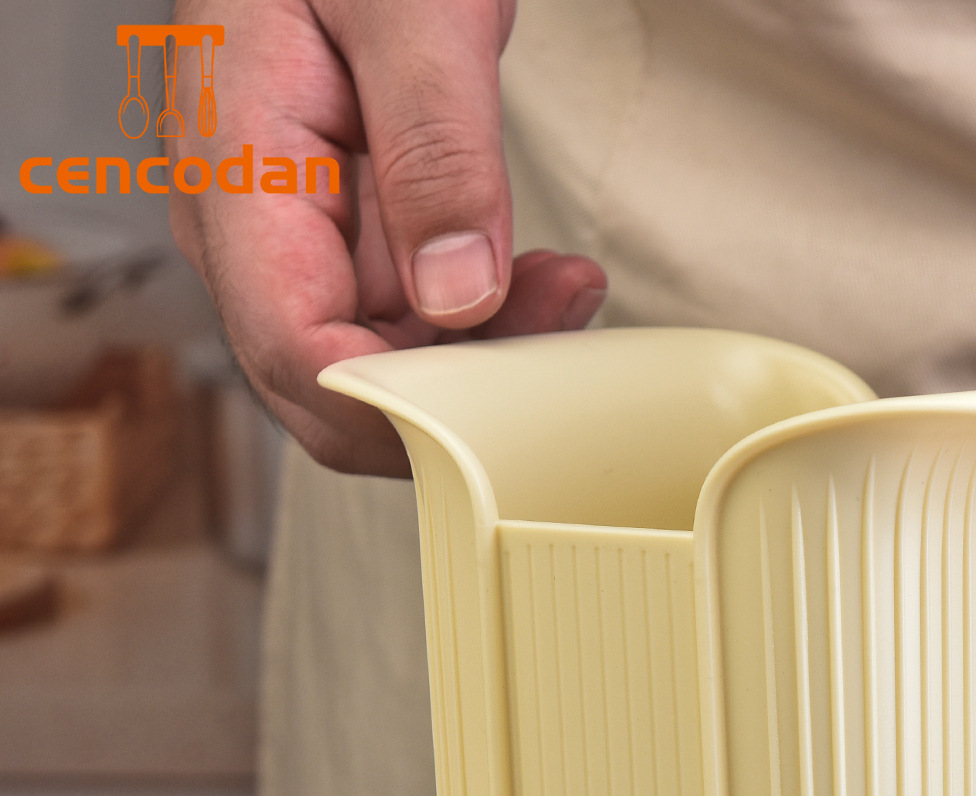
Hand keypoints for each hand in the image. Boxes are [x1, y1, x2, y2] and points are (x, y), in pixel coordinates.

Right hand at [169, 0, 605, 475]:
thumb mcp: (409, 6)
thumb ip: (436, 147)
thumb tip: (458, 295)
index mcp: (236, 166)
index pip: (298, 352)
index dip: (397, 405)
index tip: (503, 391)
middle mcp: (249, 224)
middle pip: (336, 386)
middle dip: (453, 392)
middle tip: (559, 328)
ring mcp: (293, 237)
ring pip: (381, 367)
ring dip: (482, 359)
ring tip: (567, 291)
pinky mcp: (345, 238)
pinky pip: (409, 324)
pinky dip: (482, 325)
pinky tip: (542, 284)